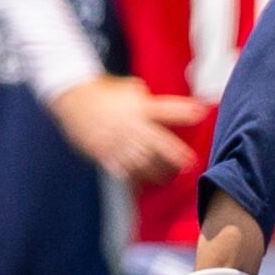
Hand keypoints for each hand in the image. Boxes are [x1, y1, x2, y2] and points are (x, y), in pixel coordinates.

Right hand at [51, 75, 207, 187]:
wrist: (73, 99)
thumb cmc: (105, 92)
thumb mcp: (130, 89)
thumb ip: (147, 100)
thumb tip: (162, 107)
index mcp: (139, 108)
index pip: (166, 110)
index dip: (184, 111)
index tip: (201, 112)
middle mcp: (131, 126)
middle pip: (158, 143)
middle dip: (175, 155)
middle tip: (189, 163)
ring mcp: (118, 142)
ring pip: (142, 162)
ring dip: (157, 172)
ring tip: (166, 177)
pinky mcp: (105, 153)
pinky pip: (122, 170)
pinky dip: (133, 180)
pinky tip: (141, 186)